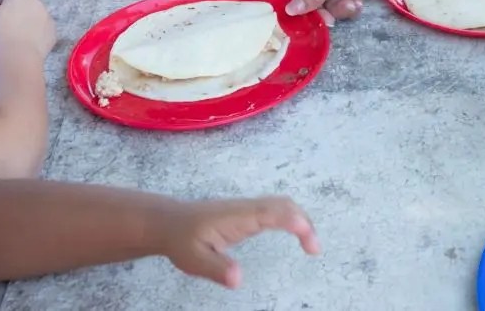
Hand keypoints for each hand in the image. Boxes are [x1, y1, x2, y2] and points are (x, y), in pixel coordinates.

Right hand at [0, 0, 56, 60]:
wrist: (17, 58)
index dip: (2, 5)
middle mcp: (37, 2)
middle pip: (25, 4)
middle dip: (17, 12)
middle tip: (7, 29)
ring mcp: (48, 17)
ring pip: (36, 16)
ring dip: (29, 22)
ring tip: (17, 38)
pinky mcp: (53, 32)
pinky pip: (43, 30)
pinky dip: (37, 34)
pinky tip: (28, 45)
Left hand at [160, 195, 320, 287]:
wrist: (169, 222)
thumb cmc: (182, 240)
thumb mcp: (193, 260)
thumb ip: (216, 269)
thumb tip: (239, 280)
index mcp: (237, 217)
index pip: (272, 213)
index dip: (294, 222)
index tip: (309, 241)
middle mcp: (246, 208)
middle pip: (283, 204)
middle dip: (304, 221)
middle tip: (315, 249)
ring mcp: (247, 208)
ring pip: (281, 204)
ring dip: (300, 218)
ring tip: (311, 244)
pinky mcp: (247, 212)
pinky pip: (275, 208)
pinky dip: (292, 217)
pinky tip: (296, 231)